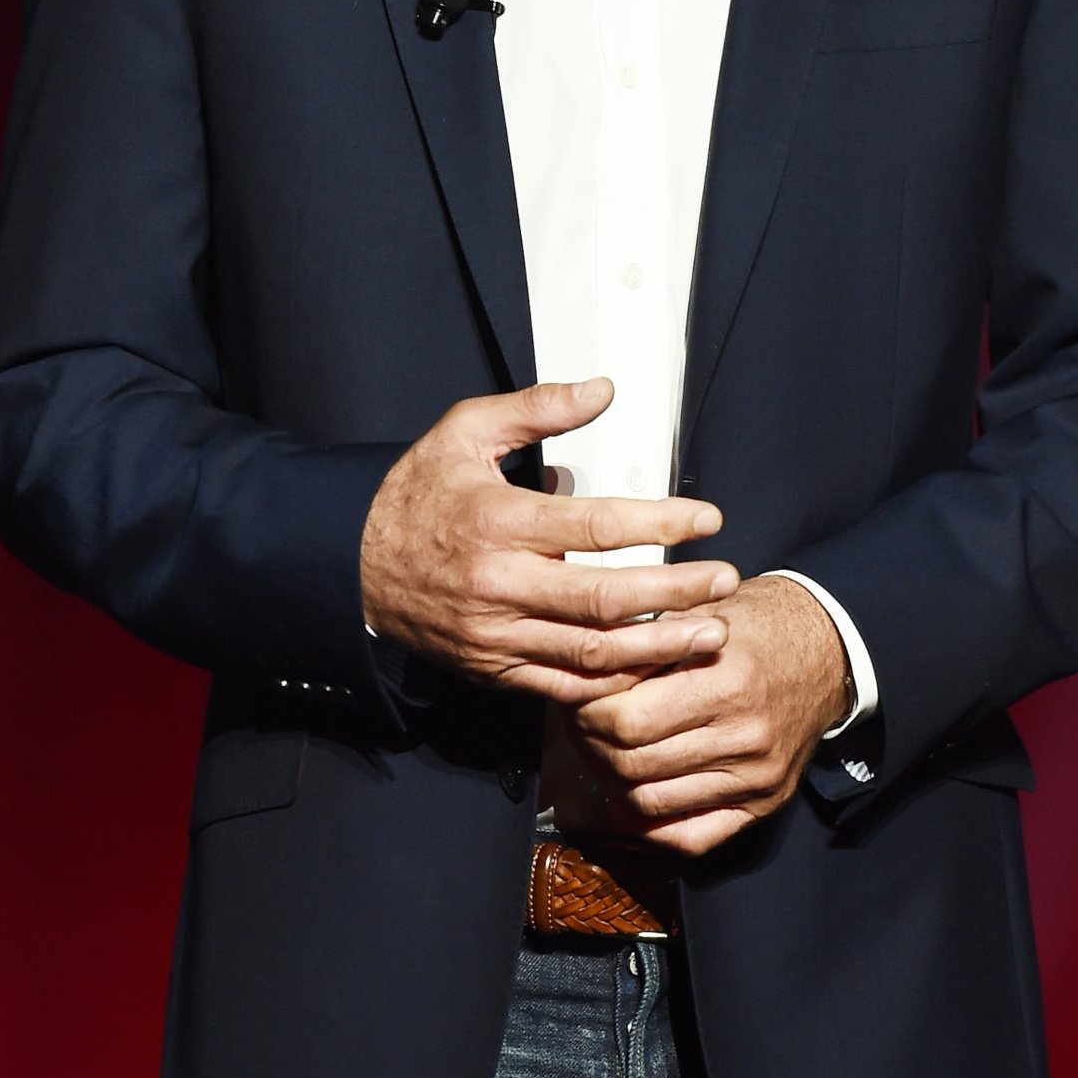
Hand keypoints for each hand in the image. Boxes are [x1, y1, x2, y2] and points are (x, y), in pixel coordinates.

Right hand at [359, 377, 739, 704]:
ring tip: (711, 631)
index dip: (661, 523)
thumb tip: (601, 391)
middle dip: (678, 592)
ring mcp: (498, 634)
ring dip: (661, 645)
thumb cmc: (415, 495)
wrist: (352, 565)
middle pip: (608, 598)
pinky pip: (568, 686)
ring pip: (595, 652)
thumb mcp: (464, 432)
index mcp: (499, 521)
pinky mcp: (496, 668)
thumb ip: (536, 409)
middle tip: (725, 579)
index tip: (707, 519)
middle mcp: (500, 583)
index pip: (597, 525)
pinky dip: (616, 683)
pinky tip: (655, 668)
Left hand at [555, 573, 853, 853]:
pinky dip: (652, 823)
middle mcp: (746, 736)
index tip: (574, 694)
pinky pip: (692, 836)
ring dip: (613, 781)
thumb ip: (642, 640)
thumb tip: (576, 666)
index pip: (627, 719)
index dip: (586, 710)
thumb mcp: (698, 611)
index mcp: (726, 682)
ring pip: (652, 801)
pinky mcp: (765, 802)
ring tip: (600, 750)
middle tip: (578, 723)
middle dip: (591, 744)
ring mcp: (758, 776)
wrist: (826, 650)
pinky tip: (632, 794)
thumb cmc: (750, 624)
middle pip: (633, 762)